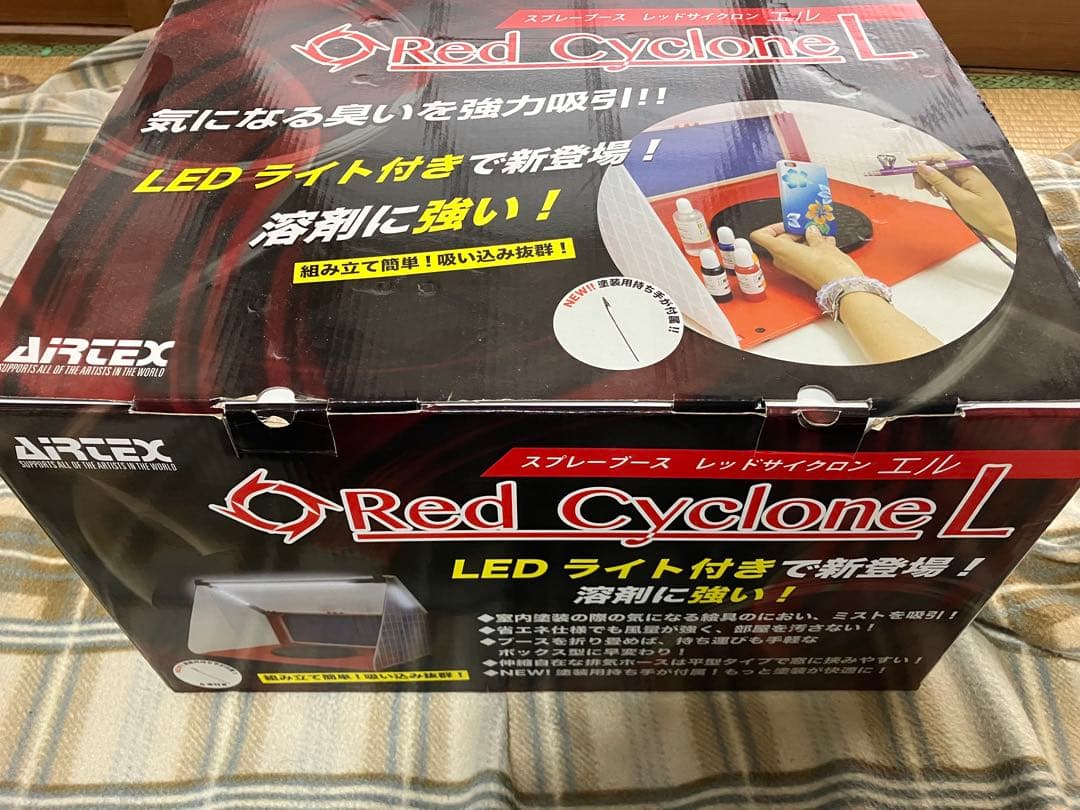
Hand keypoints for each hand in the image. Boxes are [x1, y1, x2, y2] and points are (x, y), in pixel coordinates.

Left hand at [749, 223, 863, 291]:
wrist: (842, 286)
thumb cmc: (830, 268)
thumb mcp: (822, 243)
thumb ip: (813, 235)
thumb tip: (810, 230)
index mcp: (781, 251)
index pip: (760, 236)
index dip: (770, 227)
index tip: (786, 222)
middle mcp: (783, 260)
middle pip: (779, 239)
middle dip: (794, 231)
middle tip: (809, 225)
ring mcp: (792, 267)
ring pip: (791, 247)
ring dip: (804, 238)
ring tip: (820, 233)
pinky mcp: (801, 271)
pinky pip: (800, 255)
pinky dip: (811, 247)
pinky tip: (825, 243)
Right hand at [909, 153, 1016, 250]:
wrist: (1003, 226)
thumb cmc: (987, 215)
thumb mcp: (958, 198)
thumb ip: (940, 182)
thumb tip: (925, 169)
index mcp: (970, 171)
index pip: (944, 158)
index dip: (926, 159)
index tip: (912, 163)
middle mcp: (970, 171)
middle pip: (943, 164)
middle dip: (928, 172)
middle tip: (919, 184)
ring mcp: (970, 178)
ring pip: (945, 173)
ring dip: (933, 180)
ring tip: (930, 191)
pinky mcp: (968, 185)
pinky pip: (951, 181)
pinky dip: (941, 186)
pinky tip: (939, 193)